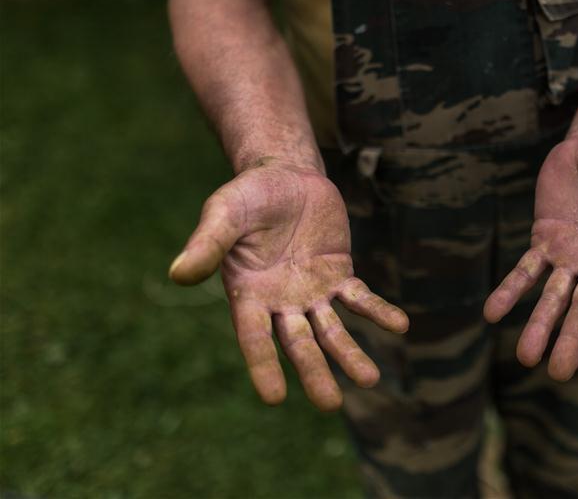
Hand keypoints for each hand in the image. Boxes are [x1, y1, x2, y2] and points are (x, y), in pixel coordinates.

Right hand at [169, 158, 408, 408]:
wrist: (284, 175)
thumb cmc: (246, 197)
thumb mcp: (223, 213)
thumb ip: (207, 244)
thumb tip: (177, 275)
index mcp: (247, 294)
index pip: (255, 337)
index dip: (263, 366)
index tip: (274, 398)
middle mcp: (281, 302)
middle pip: (299, 344)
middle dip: (315, 372)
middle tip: (331, 403)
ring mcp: (312, 292)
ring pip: (333, 330)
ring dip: (350, 354)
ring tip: (370, 379)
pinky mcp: (339, 275)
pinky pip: (360, 298)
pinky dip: (378, 311)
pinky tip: (400, 325)